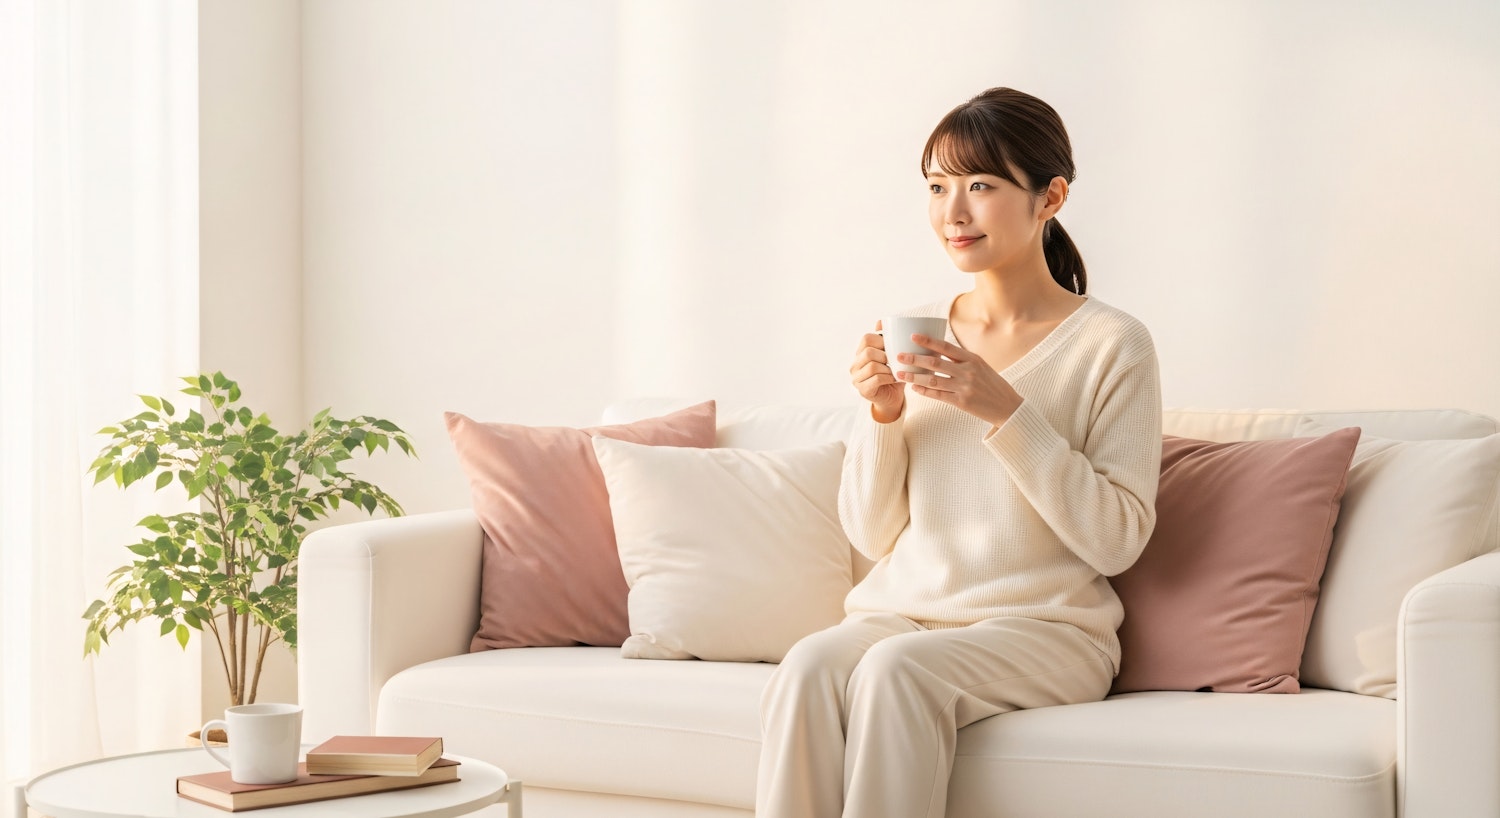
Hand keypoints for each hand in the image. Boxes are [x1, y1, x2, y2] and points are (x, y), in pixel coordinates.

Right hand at [849, 320, 905, 421]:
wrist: (893, 399)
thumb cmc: (894, 374)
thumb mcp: (893, 355)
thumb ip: (889, 341)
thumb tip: (881, 321)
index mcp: (860, 353)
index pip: (866, 338)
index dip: (882, 340)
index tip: (894, 347)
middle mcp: (855, 365)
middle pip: (868, 351)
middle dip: (886, 355)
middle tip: (896, 361)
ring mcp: (856, 378)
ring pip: (872, 365)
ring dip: (888, 368)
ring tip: (897, 371)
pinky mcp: (862, 390)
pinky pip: (876, 379)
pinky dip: (889, 377)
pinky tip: (895, 379)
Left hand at [893, 334, 1023, 426]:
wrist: (1008, 406)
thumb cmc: (992, 385)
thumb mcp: (981, 366)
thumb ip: (962, 359)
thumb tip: (940, 350)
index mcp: (972, 359)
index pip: (946, 347)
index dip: (928, 341)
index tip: (913, 337)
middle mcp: (968, 371)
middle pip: (936, 363)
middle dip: (914, 359)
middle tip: (899, 356)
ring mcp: (964, 387)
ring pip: (933, 380)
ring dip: (914, 376)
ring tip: (900, 374)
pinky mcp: (961, 402)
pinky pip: (938, 395)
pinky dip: (924, 391)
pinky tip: (914, 388)